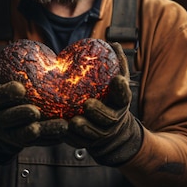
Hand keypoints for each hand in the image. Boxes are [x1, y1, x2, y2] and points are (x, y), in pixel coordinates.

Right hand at [0, 55, 66, 163]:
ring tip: (62, 125)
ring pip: (26, 134)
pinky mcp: (24, 142)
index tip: (21, 88)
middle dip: (22, 115)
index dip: (6, 94)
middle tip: (36, 112)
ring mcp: (10, 133)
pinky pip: (38, 142)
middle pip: (8, 119)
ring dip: (44, 130)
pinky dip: (51, 138)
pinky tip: (65, 132)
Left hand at [65, 42, 142, 165]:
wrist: (111, 128)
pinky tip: (62, 131)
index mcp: (120, 102)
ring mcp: (102, 133)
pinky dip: (71, 138)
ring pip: (94, 133)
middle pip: (109, 118)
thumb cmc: (110, 97)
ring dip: (84, 128)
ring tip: (73, 121)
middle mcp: (114, 119)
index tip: (117, 79)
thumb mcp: (117, 80)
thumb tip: (112, 43)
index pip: (124, 95)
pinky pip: (79, 142)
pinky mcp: (88, 143)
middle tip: (87, 104)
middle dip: (99, 111)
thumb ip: (117, 63)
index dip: (121, 88)